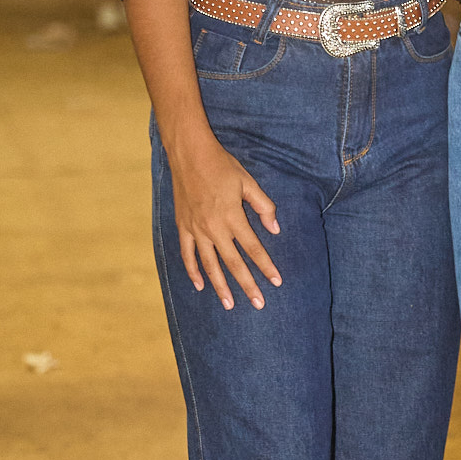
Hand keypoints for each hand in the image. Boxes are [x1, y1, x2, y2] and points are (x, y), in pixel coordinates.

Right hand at [168, 131, 281, 309]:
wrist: (189, 154)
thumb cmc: (221, 165)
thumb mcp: (247, 182)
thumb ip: (263, 206)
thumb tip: (275, 228)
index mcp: (232, 217)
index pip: (253, 248)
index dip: (266, 266)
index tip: (277, 282)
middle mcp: (214, 228)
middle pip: (233, 263)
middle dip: (247, 285)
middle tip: (258, 304)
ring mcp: (196, 230)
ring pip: (210, 265)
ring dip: (220, 286)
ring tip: (229, 305)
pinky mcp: (183, 227)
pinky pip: (187, 254)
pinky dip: (193, 271)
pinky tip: (200, 286)